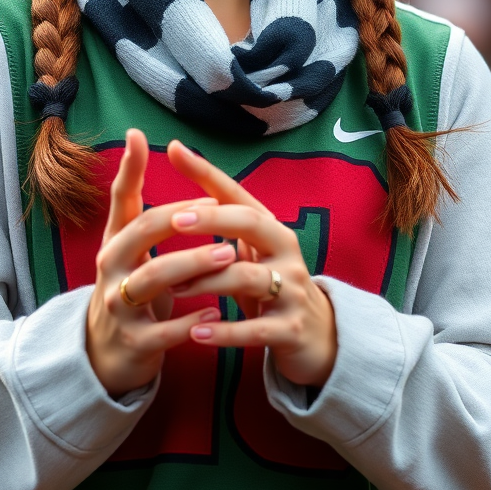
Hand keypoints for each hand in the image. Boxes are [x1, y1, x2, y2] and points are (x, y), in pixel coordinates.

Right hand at [86, 129, 232, 397]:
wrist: (107, 356)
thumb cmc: (130, 290)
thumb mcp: (129, 251)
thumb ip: (142, 209)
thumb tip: (140, 144)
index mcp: (114, 242)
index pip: (121, 199)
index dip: (129, 168)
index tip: (139, 136)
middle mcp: (110, 269)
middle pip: (140, 233)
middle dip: (179, 219)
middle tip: (216, 211)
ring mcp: (119, 306)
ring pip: (154, 279)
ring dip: (193, 265)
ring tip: (228, 255)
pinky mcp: (134, 342)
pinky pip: (165, 331)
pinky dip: (191, 321)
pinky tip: (215, 312)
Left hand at [165, 140, 337, 389]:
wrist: (317, 338)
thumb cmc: (271, 284)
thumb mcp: (252, 251)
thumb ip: (224, 224)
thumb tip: (185, 185)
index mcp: (271, 229)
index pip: (237, 194)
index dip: (207, 172)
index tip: (174, 151)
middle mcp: (286, 251)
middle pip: (250, 224)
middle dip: (213, 220)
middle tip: (176, 220)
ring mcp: (292, 290)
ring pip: (247, 277)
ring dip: (207, 282)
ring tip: (173, 289)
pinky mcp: (291, 330)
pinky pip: (255, 330)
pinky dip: (224, 332)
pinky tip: (195, 334)